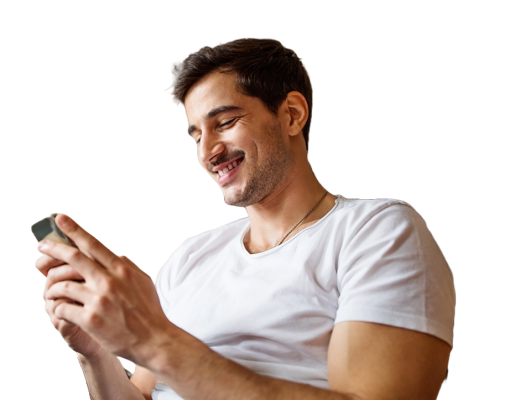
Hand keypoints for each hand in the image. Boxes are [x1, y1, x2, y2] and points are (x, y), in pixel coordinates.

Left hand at [38, 214, 172, 366]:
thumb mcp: (143, 280)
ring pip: (63, 285)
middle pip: (73, 258)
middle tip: (42, 245)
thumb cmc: (148, 310)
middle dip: (54, 248)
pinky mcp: (90, 319)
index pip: (93, 244)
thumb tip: (113, 255)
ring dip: (52, 288)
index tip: (60, 219)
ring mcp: (99, 300)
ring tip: (49, 291)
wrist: (153, 339)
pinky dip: (58, 308)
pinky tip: (60, 310)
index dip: (74, 230)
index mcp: (121, 269)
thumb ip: (126, 266)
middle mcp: (109, 280)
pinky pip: (63, 308)